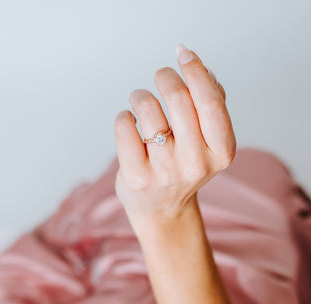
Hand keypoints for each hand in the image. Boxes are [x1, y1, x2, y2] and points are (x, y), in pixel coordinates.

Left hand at [114, 44, 235, 236]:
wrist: (163, 208)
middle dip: (166, 76)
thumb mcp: (208, 142)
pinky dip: (124, 116)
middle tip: (161, 76)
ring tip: (141, 103)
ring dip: (140, 96)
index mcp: (221, 151)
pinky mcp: (136, 176)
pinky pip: (124, 125)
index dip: (195, 70)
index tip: (183, 53)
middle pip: (178, 98)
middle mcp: (196, 163)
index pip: (210, 101)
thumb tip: (204, 71)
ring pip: (147, 108)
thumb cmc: (184, 166)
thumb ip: (212, 105)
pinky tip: (130, 125)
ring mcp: (165, 172)